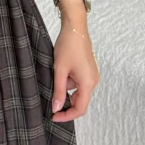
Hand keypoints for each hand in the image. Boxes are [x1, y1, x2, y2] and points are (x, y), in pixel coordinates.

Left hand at [50, 7, 99, 122]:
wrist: (75, 28)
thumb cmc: (68, 46)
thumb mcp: (60, 70)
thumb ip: (59, 91)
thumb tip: (56, 108)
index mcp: (88, 83)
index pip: (80, 109)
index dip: (67, 115)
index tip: (54, 116)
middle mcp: (93, 81)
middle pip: (80, 101)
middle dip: (65, 102)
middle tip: (50, 100)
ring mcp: (91, 76)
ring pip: (77, 91)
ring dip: (65, 89)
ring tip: (54, 77)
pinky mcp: (88, 70)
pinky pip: (78, 83)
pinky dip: (68, 82)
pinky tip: (60, 72)